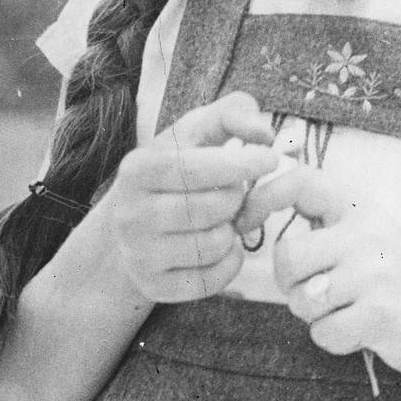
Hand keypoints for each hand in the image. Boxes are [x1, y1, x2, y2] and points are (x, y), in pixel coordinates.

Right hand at [106, 92, 276, 302]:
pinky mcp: (154, 287)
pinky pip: (212, 281)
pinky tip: (222, 244)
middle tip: (234, 192)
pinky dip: (229, 261)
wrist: (130, 223)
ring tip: (221, 218)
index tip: (270, 158)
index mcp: (139, 168)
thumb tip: (265, 134)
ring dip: (233, 230)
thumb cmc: (175, 169)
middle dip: (236, 197)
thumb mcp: (194, 132)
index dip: (239, 163)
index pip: (195, 168)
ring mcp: (138, 255)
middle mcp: (131, 214)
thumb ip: (232, 113)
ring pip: (214, 245)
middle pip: (211, 208)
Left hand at [237, 166, 400, 385]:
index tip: (244, 222)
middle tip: (315, 289)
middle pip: (288, 255)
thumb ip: (325, 220)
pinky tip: (362, 330)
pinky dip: (334, 340)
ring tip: (346, 309)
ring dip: (314, 315)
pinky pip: (323, 333)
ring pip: (302, 299)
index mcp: (361, 206)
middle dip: (289, 282)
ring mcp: (376, 274)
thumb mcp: (370, 232)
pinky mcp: (381, 315)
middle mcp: (368, 232)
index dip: (261, 197)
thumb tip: (256, 198)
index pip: (299, 180)